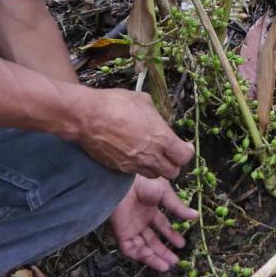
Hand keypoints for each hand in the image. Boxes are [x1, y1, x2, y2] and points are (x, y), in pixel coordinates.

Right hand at [77, 88, 194, 178]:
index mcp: (161, 138)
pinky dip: (139, 167)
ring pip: (155, 175)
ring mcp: (134, 165)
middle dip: (173, 163)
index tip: (185, 146)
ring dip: (157, 167)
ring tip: (152, 155)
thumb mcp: (143, 101)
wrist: (88, 116)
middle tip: (169, 153)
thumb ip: (156, 114)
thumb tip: (158, 119)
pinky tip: (134, 154)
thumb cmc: (116, 104)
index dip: (186, 151)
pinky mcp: (120, 169)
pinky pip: (136, 172)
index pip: (184, 156)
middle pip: (173, 172)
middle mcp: (150, 156)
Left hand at [109, 176, 197, 271]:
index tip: (181, 244)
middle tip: (175, 261)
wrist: (123, 184)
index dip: (171, 236)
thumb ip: (178, 208)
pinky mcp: (121, 234)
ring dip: (154, 258)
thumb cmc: (143, 183)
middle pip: (152, 241)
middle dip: (163, 251)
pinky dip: (141, 256)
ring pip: (142, 248)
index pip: (161, 226)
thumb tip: (196, 216)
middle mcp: (140, 220)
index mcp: (149, 209)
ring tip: (167, 266)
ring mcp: (130, 228)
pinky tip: (153, 259)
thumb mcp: (165, 193)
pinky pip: (131, 249)